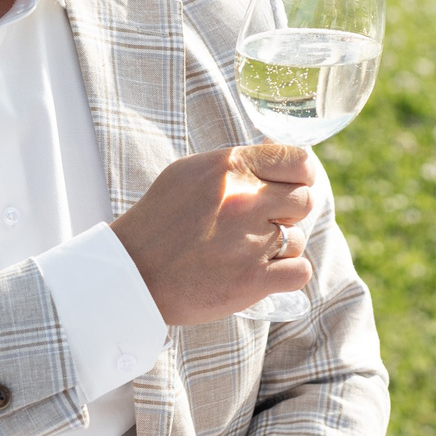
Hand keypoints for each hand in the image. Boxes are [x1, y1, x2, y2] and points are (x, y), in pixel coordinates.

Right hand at [113, 144, 316, 325]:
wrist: (132, 273)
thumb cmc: (159, 221)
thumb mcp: (190, 173)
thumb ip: (236, 165)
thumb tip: (275, 155)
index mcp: (230, 167)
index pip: (299, 161)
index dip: (301, 176)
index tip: (291, 187)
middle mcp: (244, 200)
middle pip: (304, 199)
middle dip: (287, 212)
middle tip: (258, 225)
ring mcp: (250, 241)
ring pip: (298, 237)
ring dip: (279, 246)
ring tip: (244, 252)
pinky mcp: (252, 280)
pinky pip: (299, 271)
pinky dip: (285, 275)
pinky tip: (261, 274)